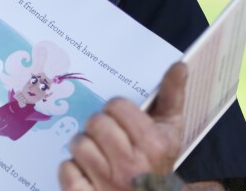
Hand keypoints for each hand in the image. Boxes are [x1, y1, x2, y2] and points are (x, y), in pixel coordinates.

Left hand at [58, 62, 187, 190]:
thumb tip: (179, 65)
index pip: (117, 106)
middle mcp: (131, 166)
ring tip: (98, 156)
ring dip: (85, 148)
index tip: (122, 121)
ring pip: (79, 143)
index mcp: (152, 145)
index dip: (116, 111)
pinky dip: (72, 169)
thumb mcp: (170, 132)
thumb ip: (172, 96)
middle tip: (108, 138)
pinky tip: (87, 172)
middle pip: (96, 122)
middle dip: (99, 128)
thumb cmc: (156, 164)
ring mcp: (108, 184)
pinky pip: (66, 169)